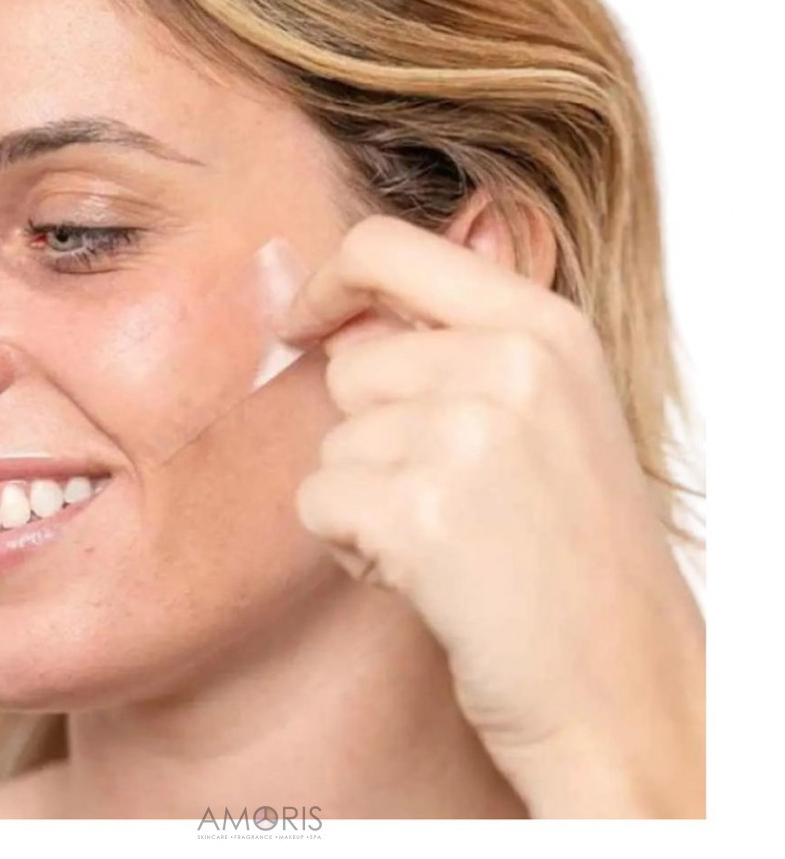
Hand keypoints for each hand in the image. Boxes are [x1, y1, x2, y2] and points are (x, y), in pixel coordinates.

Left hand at [279, 214, 704, 817]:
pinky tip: (422, 576)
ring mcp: (469, 434)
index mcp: (544, 324)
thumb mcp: (547, 410)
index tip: (304, 325)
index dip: (329, 284)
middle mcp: (511, 363)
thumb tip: (343, 320)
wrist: (623, 682)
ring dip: (368, 498)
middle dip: (373, 435)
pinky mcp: (421, 512)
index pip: (388, 246)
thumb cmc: (573, 551)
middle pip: (348, 366)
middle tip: (446, 496)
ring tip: (447, 541)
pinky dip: (350, 546)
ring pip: (333, 440)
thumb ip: (458, 346)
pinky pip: (318, 501)